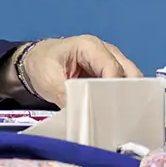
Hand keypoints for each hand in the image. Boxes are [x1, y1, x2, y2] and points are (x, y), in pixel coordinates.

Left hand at [0, 35, 141, 106]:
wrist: (35, 61)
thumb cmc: (41, 64)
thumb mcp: (47, 80)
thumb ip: (65, 95)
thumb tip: (80, 115)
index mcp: (91, 47)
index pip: (113, 69)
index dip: (115, 91)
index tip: (111, 113)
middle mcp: (106, 51)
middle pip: (129, 73)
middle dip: (127, 95)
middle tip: (119, 118)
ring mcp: (110, 61)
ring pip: (130, 80)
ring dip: (126, 97)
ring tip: (119, 119)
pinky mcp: (109, 73)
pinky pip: (123, 85)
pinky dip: (121, 98)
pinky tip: (115, 114)